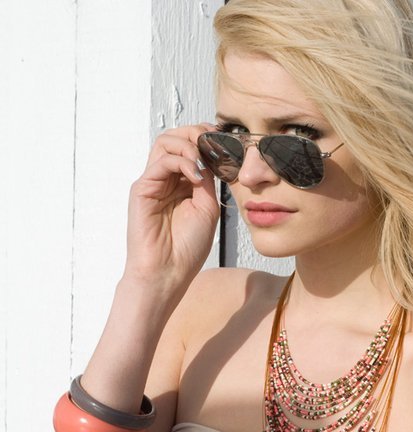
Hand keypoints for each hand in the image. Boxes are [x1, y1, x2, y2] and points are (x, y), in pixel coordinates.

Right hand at [125, 123, 219, 286]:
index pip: (191, 148)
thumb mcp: (207, 207)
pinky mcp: (142, 189)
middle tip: (213, 142)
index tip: (226, 143)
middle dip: (196, 133)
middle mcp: (165, 180)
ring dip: (188, 143)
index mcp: (182, 185)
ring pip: (165, 142)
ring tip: (203, 159)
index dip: (207, 140)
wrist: (168, 272)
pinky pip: (161, 161)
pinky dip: (181, 161)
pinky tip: (195, 176)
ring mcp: (153, 183)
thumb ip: (207, 180)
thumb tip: (208, 157)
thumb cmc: (187, 248)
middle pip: (176, 138)